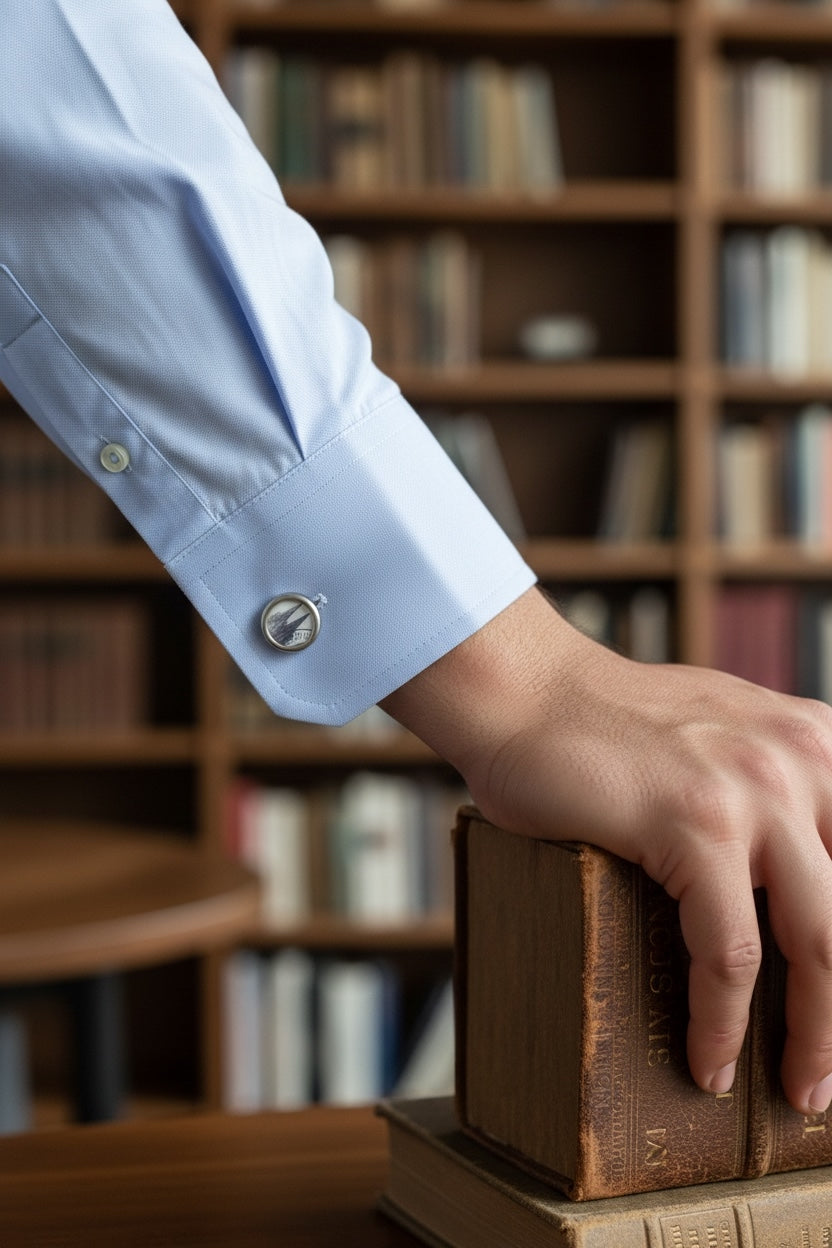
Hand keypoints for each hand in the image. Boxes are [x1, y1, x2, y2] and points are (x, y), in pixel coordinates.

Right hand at [382, 585, 831, 1114]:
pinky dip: (721, 1021)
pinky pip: (727, 952)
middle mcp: (802, 760)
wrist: (525, 691)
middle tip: (828, 1072)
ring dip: (815, 1036)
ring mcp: (752, 790)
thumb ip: (773, 788)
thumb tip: (795, 888)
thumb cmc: (604, 724)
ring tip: (798, 1085)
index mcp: (818, 742)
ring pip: (820, 944)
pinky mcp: (693, 822)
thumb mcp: (720, 737)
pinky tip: (708, 1059)